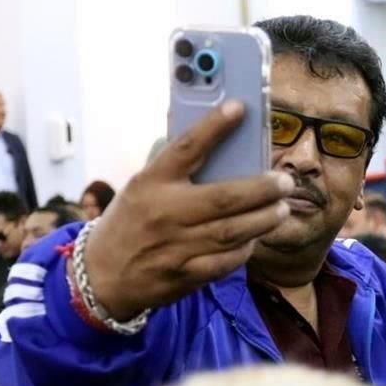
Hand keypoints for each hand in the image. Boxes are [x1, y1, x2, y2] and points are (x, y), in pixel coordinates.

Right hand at [84, 100, 293, 320]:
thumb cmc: (129, 224)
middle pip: (224, 197)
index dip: (214, 126)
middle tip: (285, 181)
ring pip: (232, 231)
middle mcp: (165, 213)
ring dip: (264, 219)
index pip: (186, 148)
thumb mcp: (142, 188)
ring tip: (282, 209)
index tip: (240, 109)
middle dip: (262, 189)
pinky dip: (245, 249)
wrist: (101, 276)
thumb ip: (176, 173)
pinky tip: (256, 238)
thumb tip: (225, 151)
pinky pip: (226, 262)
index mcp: (151, 183)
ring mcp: (176, 246)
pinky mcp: (185, 274)